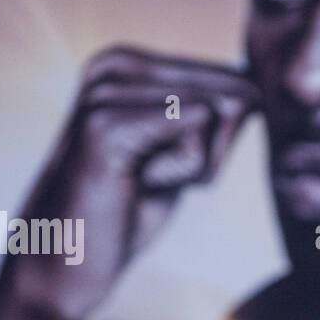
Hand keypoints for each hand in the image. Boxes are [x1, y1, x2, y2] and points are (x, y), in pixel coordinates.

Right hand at [0, 45, 261, 319]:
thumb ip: (223, 120)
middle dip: (209, 153)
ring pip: (212, 118)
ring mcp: (106, 90)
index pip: (232, 82)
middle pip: (227, 97)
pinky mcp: (105, 125)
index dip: (219, 141)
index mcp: (130, 61)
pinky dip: (179, 176)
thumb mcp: (188, 155)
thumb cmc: (127, 209)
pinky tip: (136, 184)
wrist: (65, 259)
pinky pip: (193, 143)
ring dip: (191, 167)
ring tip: (139, 180)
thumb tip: (253, 94)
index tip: (163, 163)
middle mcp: (115, 63)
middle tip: (152, 177)